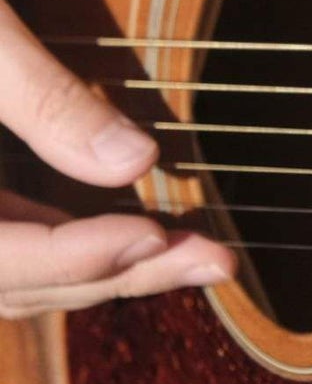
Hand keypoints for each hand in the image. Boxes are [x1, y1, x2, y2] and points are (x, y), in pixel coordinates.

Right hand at [0, 0, 230, 318]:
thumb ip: (46, 102)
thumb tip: (140, 161)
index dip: (76, 258)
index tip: (158, 234)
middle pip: (10, 281)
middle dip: (114, 273)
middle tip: (217, 261)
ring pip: (7, 275)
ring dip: (98, 269)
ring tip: (193, 254)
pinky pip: (2, 244)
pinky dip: (65, 246)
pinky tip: (132, 232)